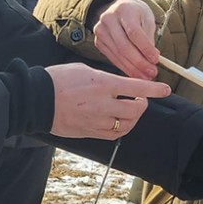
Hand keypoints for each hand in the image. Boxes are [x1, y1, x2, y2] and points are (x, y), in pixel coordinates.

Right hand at [46, 63, 169, 139]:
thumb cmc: (57, 80)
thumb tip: (118, 84)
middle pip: (136, 109)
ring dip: (133, 117)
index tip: (165, 90)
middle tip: (140, 99)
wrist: (37, 100)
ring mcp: (96, 120)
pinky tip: (118, 121)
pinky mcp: (90, 132)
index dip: (154, 89)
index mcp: (102, 84)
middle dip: (143, 104)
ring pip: (127, 124)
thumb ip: (105, 78)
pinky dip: (121, 128)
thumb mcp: (84, 70)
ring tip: (128, 109)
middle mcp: (103, 103)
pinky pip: (114, 134)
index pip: (136, 87)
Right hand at [93, 0, 159, 79]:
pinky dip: (125, 67)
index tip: (155, 60)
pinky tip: (135, 73)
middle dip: (139, 62)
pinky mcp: (98, 42)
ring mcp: (100, 31)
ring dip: (133, 68)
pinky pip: (113, 58)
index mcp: (124, 9)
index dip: (145, 48)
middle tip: (152, 72)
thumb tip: (151, 60)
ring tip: (146, 76)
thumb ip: (149, 38)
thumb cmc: (137, 15)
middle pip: (124, 46)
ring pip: (118, 54)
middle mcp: (108, 19)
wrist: (121, 9)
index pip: (134, 32)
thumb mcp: (147, 20)